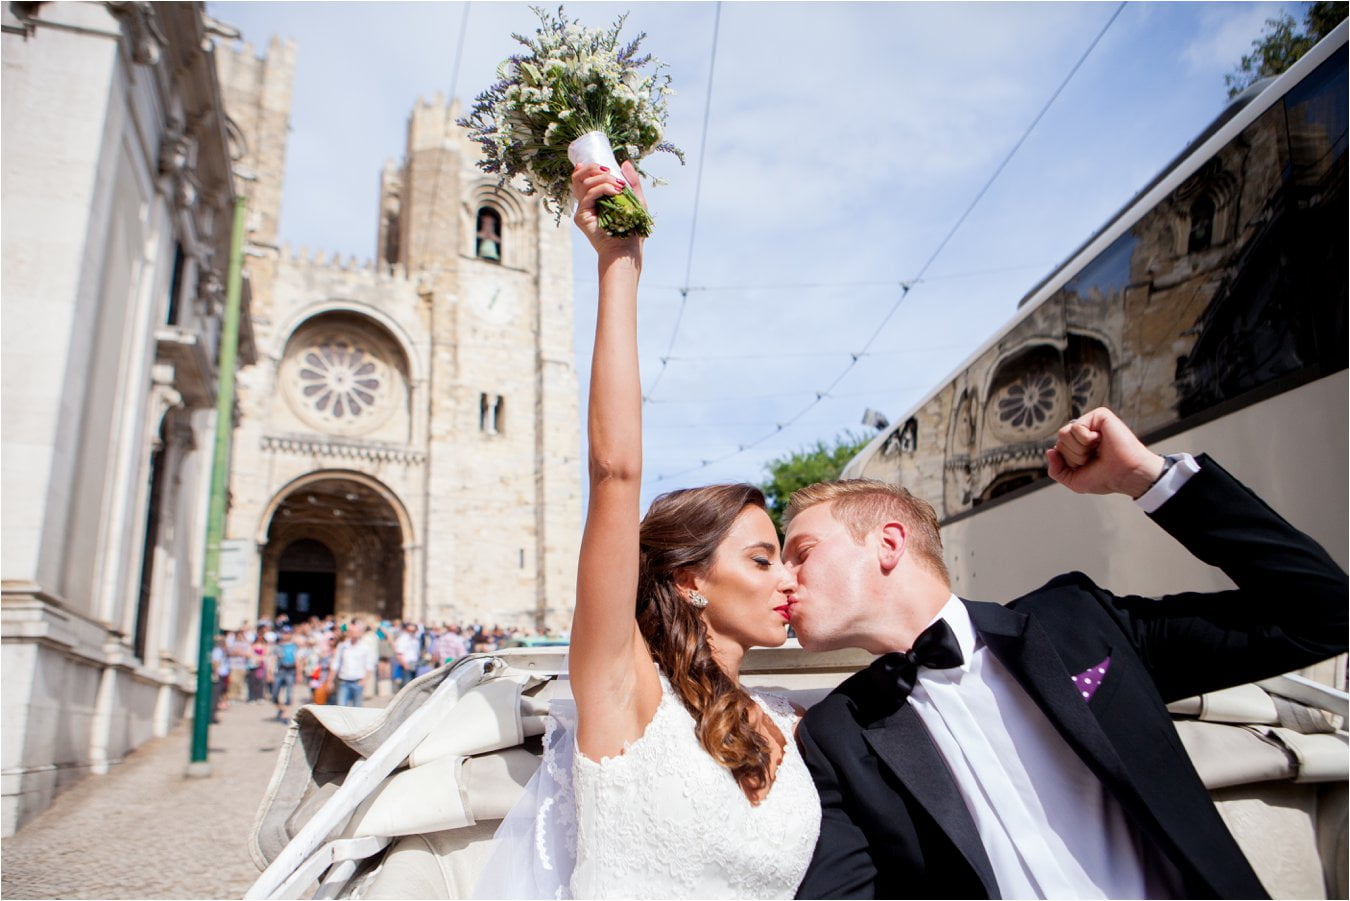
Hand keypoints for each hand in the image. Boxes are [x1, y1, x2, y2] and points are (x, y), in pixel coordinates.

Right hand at [571, 160, 645, 258]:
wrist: (626, 250)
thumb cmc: (632, 229)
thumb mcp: (636, 200)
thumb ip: (632, 182)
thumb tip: (625, 162)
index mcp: (595, 198)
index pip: (582, 177)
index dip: (587, 167)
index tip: (603, 166)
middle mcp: (586, 203)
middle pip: (578, 176)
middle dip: (594, 168)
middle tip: (611, 173)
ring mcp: (583, 209)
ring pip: (584, 183)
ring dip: (603, 179)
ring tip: (618, 186)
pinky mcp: (581, 217)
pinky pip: (589, 194)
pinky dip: (603, 188)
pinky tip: (616, 192)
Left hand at [1046, 407, 1163, 498]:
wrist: (1125, 475)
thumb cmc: (1105, 477)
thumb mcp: (1074, 480)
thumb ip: (1056, 470)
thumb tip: (1050, 451)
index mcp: (1079, 445)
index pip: (1058, 448)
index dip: (1069, 462)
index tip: (1088, 465)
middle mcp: (1084, 432)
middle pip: (1060, 440)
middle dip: (1074, 456)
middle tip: (1094, 457)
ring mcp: (1092, 423)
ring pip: (1064, 433)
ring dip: (1079, 449)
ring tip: (1097, 450)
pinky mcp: (1099, 415)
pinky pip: (1076, 427)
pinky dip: (1086, 439)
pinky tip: (1101, 441)